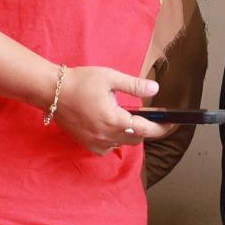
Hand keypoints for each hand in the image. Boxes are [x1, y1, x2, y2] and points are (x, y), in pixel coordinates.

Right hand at [48, 66, 167, 154]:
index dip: (162, 128)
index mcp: (114, 120)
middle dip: (147, 129)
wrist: (51, 91)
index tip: (173, 123)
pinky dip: (116, 139)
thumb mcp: (110, 78)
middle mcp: (106, 136)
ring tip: (131, 117)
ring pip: (123, 143)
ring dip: (131, 133)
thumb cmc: (80, 82)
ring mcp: (96, 143)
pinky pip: (109, 147)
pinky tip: (113, 126)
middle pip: (137, 139)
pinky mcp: (87, 144)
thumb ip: (134, 85)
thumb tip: (155, 88)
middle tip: (152, 116)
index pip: (147, 130)